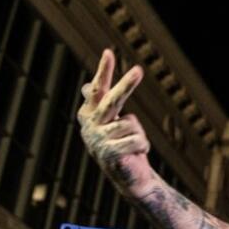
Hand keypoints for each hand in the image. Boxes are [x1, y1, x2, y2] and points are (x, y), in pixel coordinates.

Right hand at [77, 50, 154, 195]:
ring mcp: (98, 140)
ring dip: (139, 135)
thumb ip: (100, 104)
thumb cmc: (122, 145)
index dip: (104, 71)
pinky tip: (134, 155)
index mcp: (90, 114)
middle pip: (112, 100)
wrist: (128, 177)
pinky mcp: (109, 153)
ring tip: (132, 146)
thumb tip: (84, 86)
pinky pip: (138, 140)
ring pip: (131, 125)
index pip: (98, 89)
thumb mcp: (111, 123)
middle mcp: (91, 125)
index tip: (109, 52)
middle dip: (126, 85)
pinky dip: (143, 147)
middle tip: (139, 70)